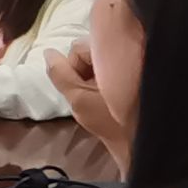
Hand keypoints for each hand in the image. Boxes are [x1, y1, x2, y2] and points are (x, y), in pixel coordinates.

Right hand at [45, 40, 129, 174]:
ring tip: (99, 95)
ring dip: (94, 75)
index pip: (79, 48)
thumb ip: (60, 74)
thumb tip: (48, 53)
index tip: (81, 90)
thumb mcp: (78, 98)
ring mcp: (132, 59)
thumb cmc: (109, 121)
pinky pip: (113, 64)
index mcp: (114, 52)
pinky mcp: (136, 70)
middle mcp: (126, 49)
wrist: (138, 139)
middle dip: (84, 70)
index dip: (74, 69)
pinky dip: (106, 77)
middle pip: (90, 50)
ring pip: (100, 59)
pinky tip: (109, 94)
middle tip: (89, 93)